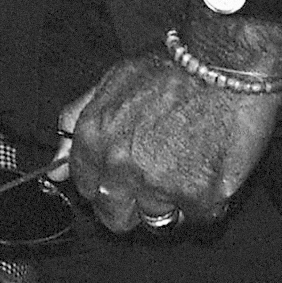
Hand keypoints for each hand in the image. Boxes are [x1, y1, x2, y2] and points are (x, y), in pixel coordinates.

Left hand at [57, 45, 281, 235]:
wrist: (225, 60)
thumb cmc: (172, 66)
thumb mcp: (111, 82)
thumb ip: (77, 125)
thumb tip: (55, 168)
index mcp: (94, 138)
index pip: (87, 187)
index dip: (107, 182)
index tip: (125, 174)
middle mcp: (121, 166)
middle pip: (115, 216)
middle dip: (132, 203)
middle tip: (158, 177)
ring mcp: (160, 185)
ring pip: (156, 222)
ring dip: (171, 202)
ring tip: (188, 165)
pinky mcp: (200, 197)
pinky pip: (198, 218)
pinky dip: (207, 200)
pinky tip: (211, 167)